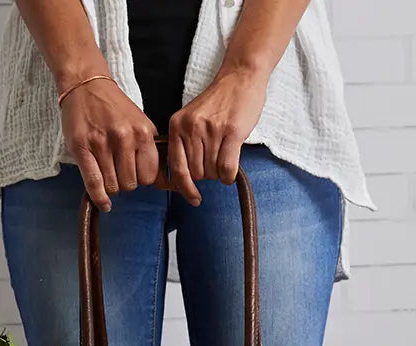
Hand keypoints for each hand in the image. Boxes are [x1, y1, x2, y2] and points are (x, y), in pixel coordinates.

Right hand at [60, 77, 160, 211]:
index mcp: (143, 132)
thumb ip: (149, 147)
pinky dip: (99, 198)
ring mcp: (102, 143)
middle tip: (118, 171)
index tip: (134, 174)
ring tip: (107, 173)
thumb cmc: (114, 107)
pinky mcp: (82, 148)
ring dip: (111, 186)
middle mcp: (124, 138)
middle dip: (125, 183)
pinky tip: (104, 203)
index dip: (141, 179)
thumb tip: (159, 180)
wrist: (86, 86)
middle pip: (131, 184)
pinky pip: (94, 183)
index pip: (149, 176)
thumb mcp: (140, 122)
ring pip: (113, 186)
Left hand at [167, 68, 268, 205]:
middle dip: (208, 175)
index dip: (184, 188)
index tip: (193, 198)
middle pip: (196, 173)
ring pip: (212, 172)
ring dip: (220, 173)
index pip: (176, 168)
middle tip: (216, 161)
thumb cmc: (218, 102)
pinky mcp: (232, 132)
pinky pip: (227, 168)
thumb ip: (184, 144)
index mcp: (177, 125)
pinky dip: (229, 176)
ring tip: (225, 156)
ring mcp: (211, 130)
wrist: (240, 77)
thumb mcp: (191, 119)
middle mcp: (191, 128)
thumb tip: (183, 180)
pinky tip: (231, 170)